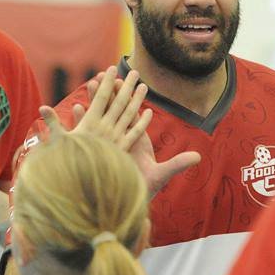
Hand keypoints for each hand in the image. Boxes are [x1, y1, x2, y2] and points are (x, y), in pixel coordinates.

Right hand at [82, 70, 199, 196]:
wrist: (127, 201)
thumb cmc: (144, 188)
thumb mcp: (161, 175)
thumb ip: (177, 164)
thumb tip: (198, 157)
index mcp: (137, 139)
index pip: (132, 113)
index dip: (127, 97)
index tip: (124, 81)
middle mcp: (123, 137)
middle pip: (115, 110)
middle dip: (109, 93)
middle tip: (104, 74)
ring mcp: (108, 142)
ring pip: (100, 117)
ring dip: (95, 101)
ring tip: (90, 84)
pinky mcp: (96, 150)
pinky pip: (87, 133)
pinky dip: (82, 121)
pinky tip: (76, 107)